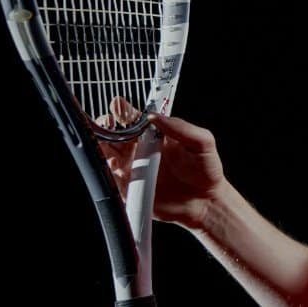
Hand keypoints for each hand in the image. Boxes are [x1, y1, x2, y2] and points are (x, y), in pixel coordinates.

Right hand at [97, 97, 226, 230]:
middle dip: (105, 125)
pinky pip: (110, 178)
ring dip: (101, 145)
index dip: (123, 110)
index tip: (118, 105)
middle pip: (114, 133)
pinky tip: (111, 164)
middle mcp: (141, 149)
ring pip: (107, 152)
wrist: (205, 202)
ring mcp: (133, 168)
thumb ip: (182, 128)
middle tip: (107, 123)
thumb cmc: (206, 170)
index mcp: (156, 135)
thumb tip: (156, 117)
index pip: (134, 118)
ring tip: (105, 142)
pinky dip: (105, 169)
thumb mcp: (202, 143)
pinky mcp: (129, 187)